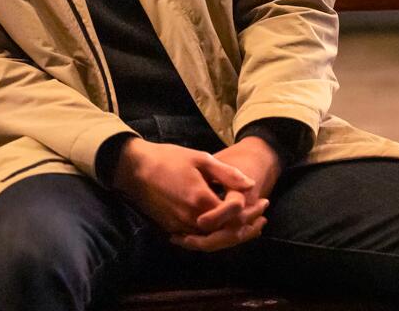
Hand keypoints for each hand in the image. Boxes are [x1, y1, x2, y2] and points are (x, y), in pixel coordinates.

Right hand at [171, 136, 280, 251]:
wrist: (134, 168)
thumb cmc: (168, 158)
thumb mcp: (200, 158)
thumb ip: (227, 174)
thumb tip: (250, 185)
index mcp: (201, 200)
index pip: (235, 217)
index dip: (253, 212)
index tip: (264, 202)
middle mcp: (192, 219)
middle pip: (227, 235)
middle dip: (248, 228)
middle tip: (261, 219)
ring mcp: (180, 226)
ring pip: (214, 240)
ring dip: (233, 235)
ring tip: (248, 225)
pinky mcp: (171, 228)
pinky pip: (198, 238)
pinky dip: (214, 235)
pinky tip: (223, 228)